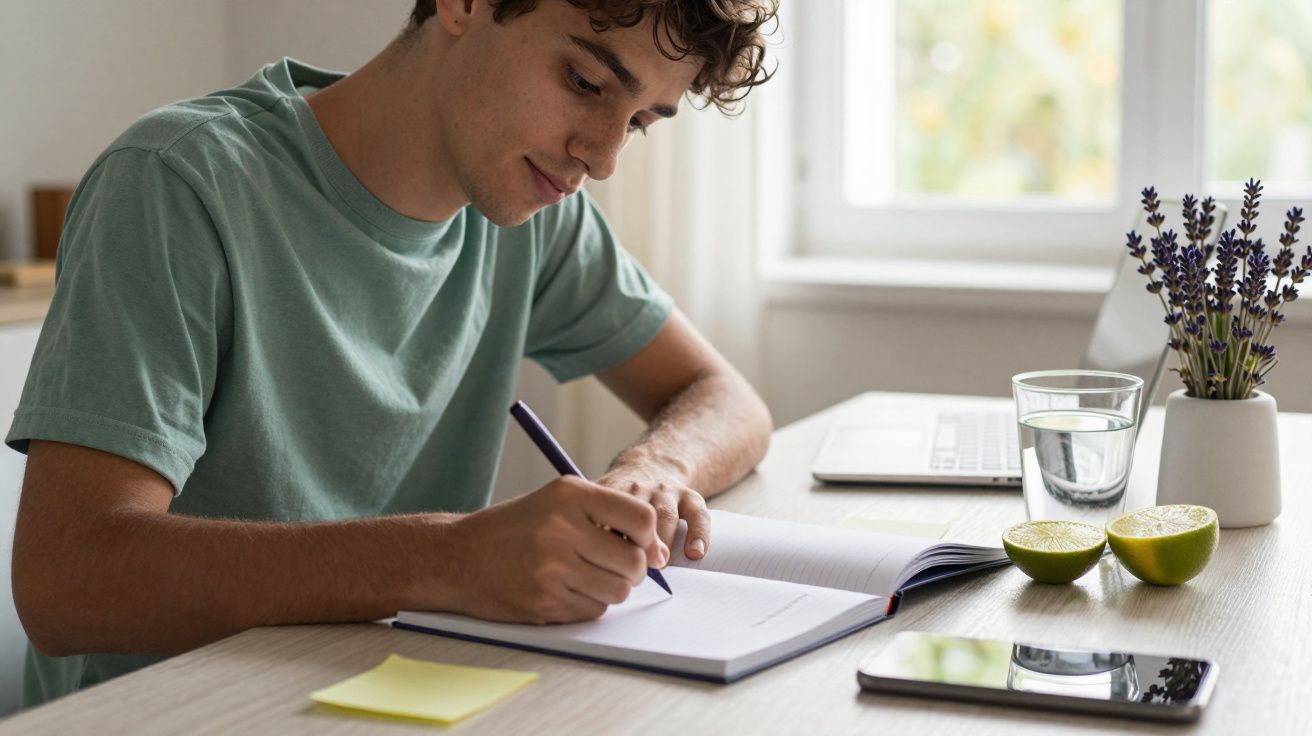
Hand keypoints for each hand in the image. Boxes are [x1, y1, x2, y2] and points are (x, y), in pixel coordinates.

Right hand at [443, 476, 665, 623]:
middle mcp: (561, 528)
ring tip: (586, 576)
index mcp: (569, 496)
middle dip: (633, 570)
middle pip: (634, 562)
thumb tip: (660, 553)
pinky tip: (564, 589)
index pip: (641, 518)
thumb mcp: (556, 502)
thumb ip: (608, 516)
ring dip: (611, 589)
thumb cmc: (514, 528)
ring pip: (618, 591)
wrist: (456, 557)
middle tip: (612, 566)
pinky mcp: (543, 602)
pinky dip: (588, 604)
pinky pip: (593, 610)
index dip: (649, 538)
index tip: (643, 547)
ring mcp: (551, 568)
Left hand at [597, 467, 710, 562]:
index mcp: (611, 493)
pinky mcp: (689, 496)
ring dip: (663, 543)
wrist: (652, 465)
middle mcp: (638, 489)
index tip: (607, 564)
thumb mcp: (599, 504)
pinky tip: (694, 553)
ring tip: (660, 567)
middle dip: (636, 545)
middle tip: (634, 572)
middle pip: (635, 517)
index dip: (607, 541)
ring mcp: (665, 492)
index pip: (606, 517)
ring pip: (665, 516)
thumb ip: (594, 529)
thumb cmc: (620, 501)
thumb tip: (596, 569)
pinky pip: (696, 514)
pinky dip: (698, 534)